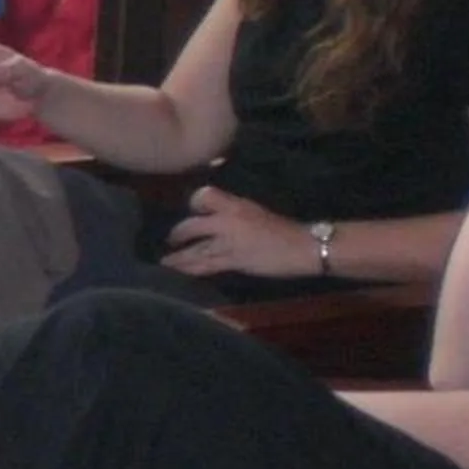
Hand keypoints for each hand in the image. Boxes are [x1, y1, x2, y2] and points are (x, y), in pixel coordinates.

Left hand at [160, 185, 306, 279]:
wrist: (304, 246)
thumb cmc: (284, 230)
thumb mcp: (255, 211)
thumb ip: (234, 213)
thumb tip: (216, 217)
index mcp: (235, 204)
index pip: (204, 196)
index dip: (194, 204)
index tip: (191, 212)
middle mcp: (227, 220)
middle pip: (191, 225)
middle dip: (177, 234)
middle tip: (171, 240)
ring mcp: (228, 241)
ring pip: (195, 249)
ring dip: (178, 257)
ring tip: (164, 262)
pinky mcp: (233, 260)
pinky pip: (205, 265)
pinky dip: (189, 269)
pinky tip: (177, 272)